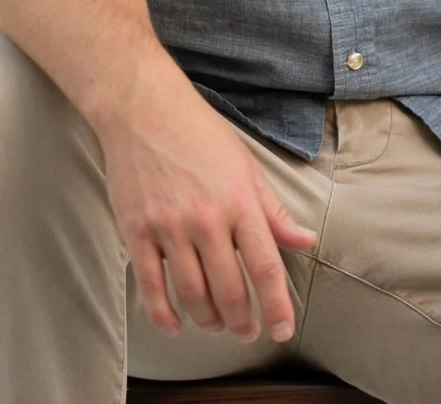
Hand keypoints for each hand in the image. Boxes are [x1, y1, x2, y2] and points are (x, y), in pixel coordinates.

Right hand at [91, 68, 317, 343]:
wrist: (142, 108)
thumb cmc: (199, 133)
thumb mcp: (246, 166)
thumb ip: (272, 211)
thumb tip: (304, 241)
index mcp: (239, 202)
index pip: (266, 268)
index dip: (278, 307)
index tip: (281, 331)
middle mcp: (206, 219)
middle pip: (229, 290)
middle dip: (242, 322)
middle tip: (247, 332)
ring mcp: (168, 227)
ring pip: (192, 294)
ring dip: (208, 320)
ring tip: (217, 325)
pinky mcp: (136, 231)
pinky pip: (150, 286)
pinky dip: (163, 314)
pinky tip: (174, 325)